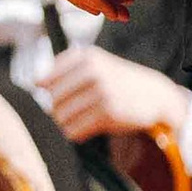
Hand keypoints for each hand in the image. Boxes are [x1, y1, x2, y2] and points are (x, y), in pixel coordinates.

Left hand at [36, 42, 191, 146]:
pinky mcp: (109, 112)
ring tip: (76, 122)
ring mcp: (102, 91)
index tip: (55, 97)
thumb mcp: (97, 64)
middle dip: (56, 109)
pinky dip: (75, 133)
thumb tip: (35, 82)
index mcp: (87, 56)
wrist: (156, 95)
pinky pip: (75, 130)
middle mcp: (93, 71)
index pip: (47, 79)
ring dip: (65, 123)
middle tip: (68, 113)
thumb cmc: (119, 82)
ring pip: (61, 116)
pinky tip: (83, 130)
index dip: (46, 92)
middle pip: (52, 99)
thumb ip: (67, 70)